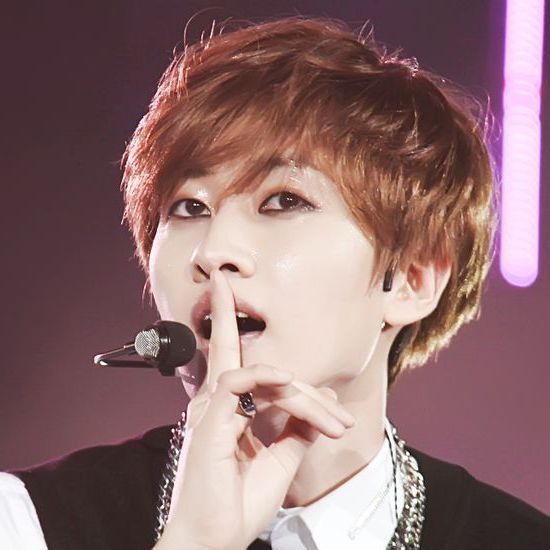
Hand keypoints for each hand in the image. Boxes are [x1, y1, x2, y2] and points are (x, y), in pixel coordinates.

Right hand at [156, 270, 354, 549]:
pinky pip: (238, 382)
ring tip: (334, 422)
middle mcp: (214, 404)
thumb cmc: (239, 503)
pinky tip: (289, 380)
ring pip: (256, 372)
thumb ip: (297, 427)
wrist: (214, 540)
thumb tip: (320, 394)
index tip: (284, 353)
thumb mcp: (281, 461)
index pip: (238, 363)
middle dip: (225, 308)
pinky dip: (265, 376)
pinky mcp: (209, 423)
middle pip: (224, 345)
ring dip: (299, 390)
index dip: (257, 347)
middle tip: (223, 276)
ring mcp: (209, 411)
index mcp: (226, 411)